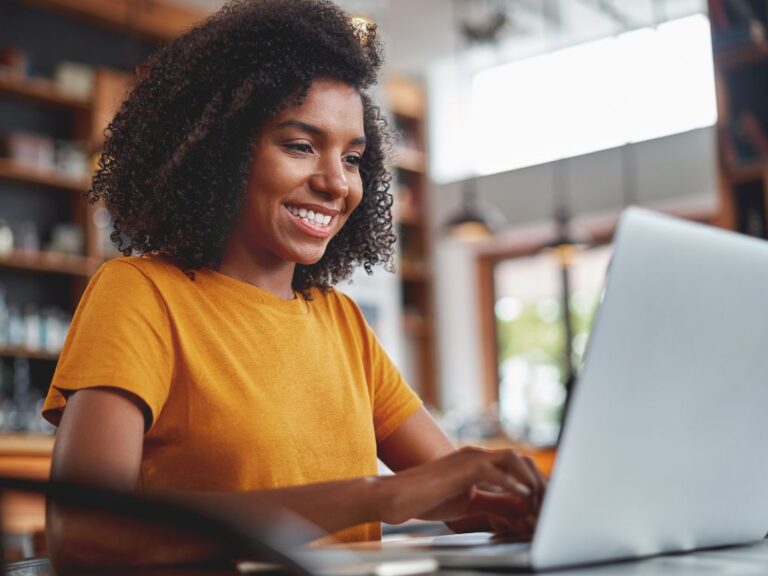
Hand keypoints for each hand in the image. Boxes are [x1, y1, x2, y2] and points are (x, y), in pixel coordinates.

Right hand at [377, 447, 545, 535]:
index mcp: (477, 461)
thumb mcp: (468, 503)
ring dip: (530, 481)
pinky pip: (496, 471)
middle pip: (520, 460)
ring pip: (513, 460)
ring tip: (538, 502)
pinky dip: (514, 484)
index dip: (533, 484)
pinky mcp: (463, 467)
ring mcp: (470, 457)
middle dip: (538, 481)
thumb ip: (494, 503)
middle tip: (547, 505)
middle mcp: (476, 454)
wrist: (398, 497)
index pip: (516, 466)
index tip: (543, 506)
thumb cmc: (426, 499)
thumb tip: (520, 508)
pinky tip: (523, 498)